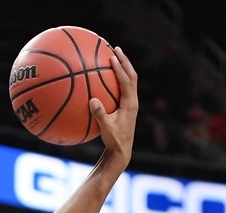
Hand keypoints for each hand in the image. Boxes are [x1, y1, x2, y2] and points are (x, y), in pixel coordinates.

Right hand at [91, 46, 137, 162]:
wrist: (122, 151)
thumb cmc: (114, 141)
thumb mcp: (105, 128)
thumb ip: (99, 114)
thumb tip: (92, 100)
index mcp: (130, 103)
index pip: (127, 81)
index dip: (120, 68)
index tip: (112, 57)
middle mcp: (133, 101)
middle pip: (132, 75)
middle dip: (124, 61)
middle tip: (116, 49)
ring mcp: (130, 104)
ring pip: (129, 81)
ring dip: (123, 68)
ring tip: (114, 57)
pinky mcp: (126, 107)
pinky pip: (123, 89)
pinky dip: (116, 79)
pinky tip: (106, 77)